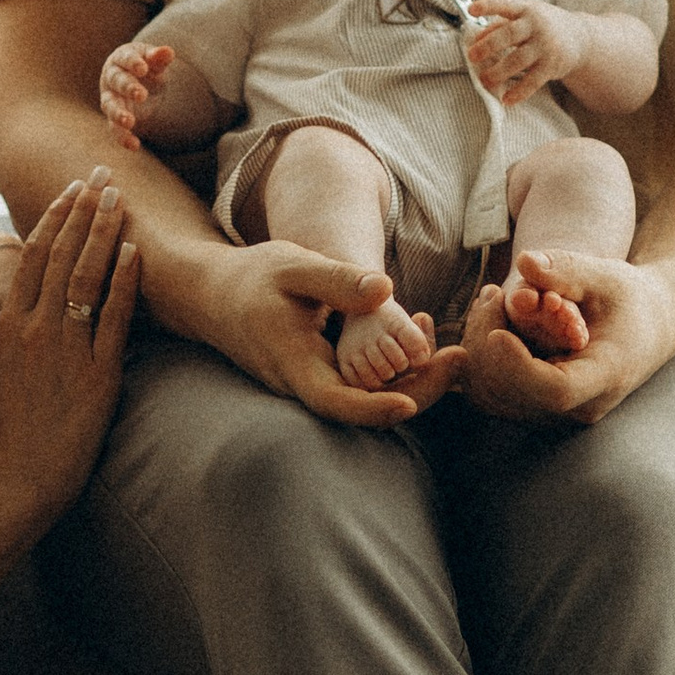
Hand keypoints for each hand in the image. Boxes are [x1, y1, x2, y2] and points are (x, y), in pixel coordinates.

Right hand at [0, 169, 141, 524]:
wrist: (18, 479)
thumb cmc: (9, 431)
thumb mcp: (0, 370)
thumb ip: (17, 331)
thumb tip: (32, 302)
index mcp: (7, 326)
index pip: (32, 256)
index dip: (53, 218)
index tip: (70, 191)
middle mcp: (35, 329)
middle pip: (61, 255)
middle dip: (83, 210)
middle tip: (101, 174)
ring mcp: (66, 349)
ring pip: (87, 275)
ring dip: (104, 231)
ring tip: (118, 198)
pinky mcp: (97, 373)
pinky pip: (113, 316)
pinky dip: (124, 280)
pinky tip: (135, 251)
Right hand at [98, 41, 174, 148]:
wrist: (140, 82)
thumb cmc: (146, 66)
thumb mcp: (154, 61)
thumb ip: (159, 57)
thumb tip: (168, 51)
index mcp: (121, 59)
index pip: (125, 58)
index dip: (133, 63)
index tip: (143, 68)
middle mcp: (111, 78)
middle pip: (116, 81)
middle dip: (128, 88)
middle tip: (141, 95)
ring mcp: (111, 98)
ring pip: (110, 106)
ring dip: (118, 114)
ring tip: (130, 122)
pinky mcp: (113, 118)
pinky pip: (115, 129)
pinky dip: (123, 137)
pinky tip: (134, 145)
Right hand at [195, 238, 435, 428]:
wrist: (214, 296)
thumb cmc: (252, 276)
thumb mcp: (294, 266)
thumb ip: (338, 280)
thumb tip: (386, 289)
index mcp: (293, 363)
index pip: (334, 401)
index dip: (372, 408)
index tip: (409, 403)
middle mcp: (303, 385)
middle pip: (364, 407)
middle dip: (418, 390)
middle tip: (460, 358)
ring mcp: (312, 385)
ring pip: (367, 397)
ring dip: (411, 378)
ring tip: (448, 347)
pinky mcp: (321, 377)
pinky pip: (362, 384)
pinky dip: (394, 368)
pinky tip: (419, 338)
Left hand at [424, 247, 674, 424]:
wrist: (646, 328)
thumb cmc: (628, 299)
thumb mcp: (607, 276)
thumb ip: (568, 270)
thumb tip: (525, 261)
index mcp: (605, 377)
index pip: (556, 390)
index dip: (518, 365)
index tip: (496, 332)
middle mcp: (578, 406)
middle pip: (514, 391)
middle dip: (489, 340)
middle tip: (492, 293)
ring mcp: (554, 413)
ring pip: (492, 396)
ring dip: (477, 349)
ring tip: (491, 301)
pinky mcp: (534, 407)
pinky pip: (489, 394)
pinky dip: (476, 363)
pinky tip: (482, 327)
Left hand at [464, 0, 577, 107]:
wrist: (581, 38)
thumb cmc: (542, 26)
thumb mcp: (524, 17)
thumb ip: (499, 25)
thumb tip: (475, 38)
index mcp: (526, 9)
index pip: (505, 4)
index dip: (488, 6)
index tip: (472, 10)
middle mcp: (536, 25)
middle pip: (509, 34)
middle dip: (488, 46)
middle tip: (471, 56)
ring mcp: (545, 45)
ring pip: (518, 60)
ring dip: (498, 72)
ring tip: (484, 80)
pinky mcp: (552, 65)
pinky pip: (533, 81)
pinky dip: (519, 92)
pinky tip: (506, 99)